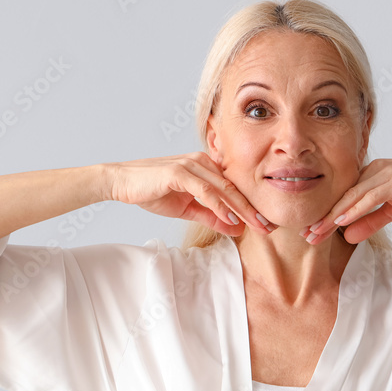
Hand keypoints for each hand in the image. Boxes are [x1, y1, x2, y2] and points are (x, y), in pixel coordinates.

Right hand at [105, 152, 270, 235]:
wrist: (121, 182)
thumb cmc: (152, 190)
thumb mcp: (186, 208)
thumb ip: (211, 216)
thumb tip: (235, 228)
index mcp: (206, 168)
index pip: (234, 189)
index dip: (251, 206)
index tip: (265, 224)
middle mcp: (202, 162)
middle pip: (234, 188)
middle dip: (253, 209)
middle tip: (270, 227)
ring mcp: (191, 165)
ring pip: (224, 189)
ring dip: (242, 209)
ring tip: (257, 225)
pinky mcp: (179, 172)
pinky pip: (205, 190)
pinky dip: (220, 205)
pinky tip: (231, 218)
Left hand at [302, 155, 391, 244]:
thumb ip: (371, 221)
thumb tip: (349, 237)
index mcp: (371, 175)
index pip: (343, 197)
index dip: (326, 215)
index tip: (311, 231)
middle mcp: (374, 171)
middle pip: (343, 197)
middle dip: (323, 217)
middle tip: (306, 235)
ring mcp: (385, 174)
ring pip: (352, 197)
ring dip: (334, 215)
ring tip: (318, 231)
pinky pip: (371, 196)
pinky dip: (355, 209)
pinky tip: (342, 220)